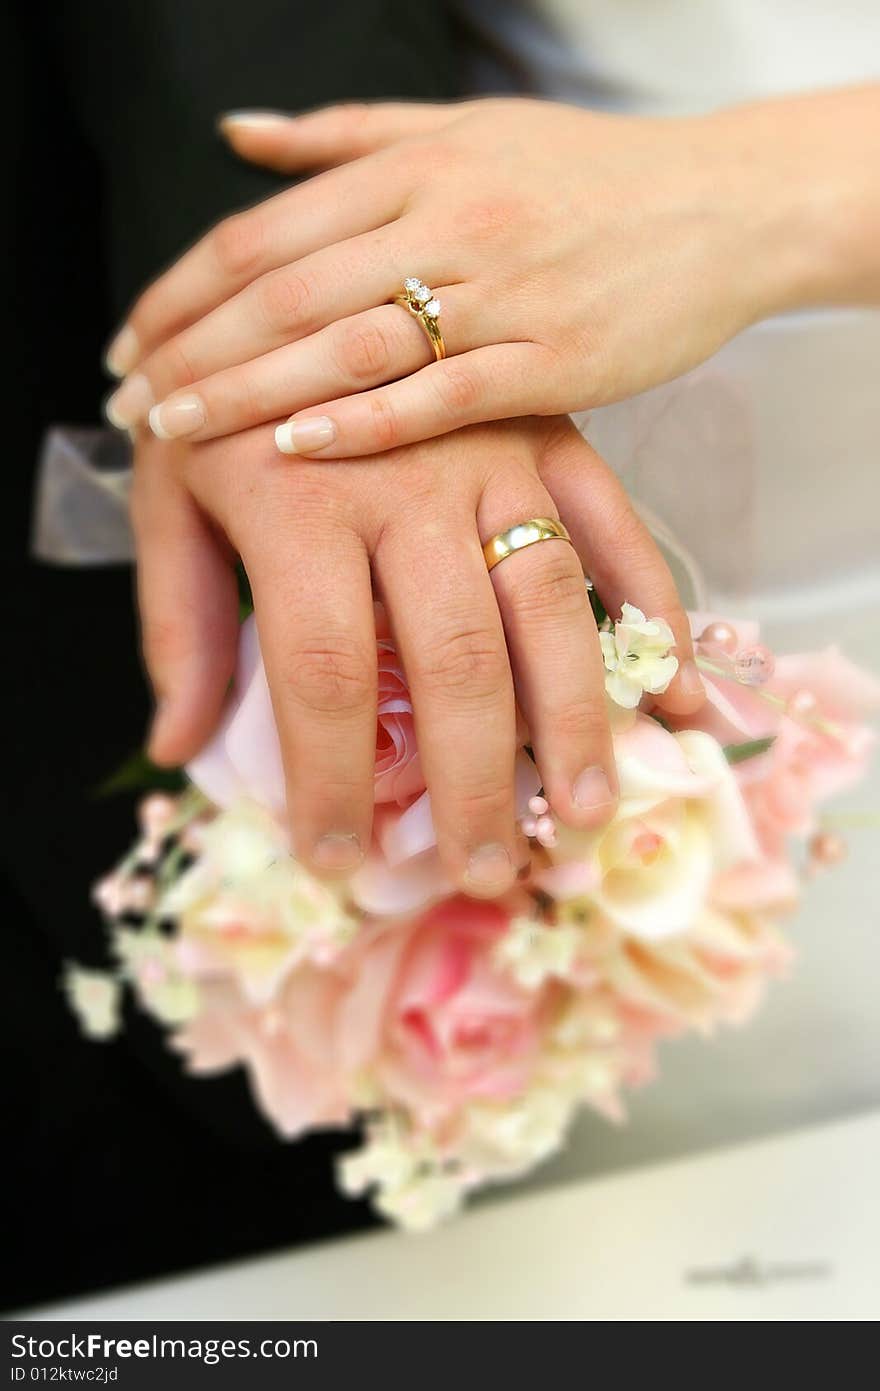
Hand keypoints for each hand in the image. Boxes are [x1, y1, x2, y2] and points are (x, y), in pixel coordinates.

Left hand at [105, 95, 807, 449]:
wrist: (722, 206)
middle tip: (132, 405)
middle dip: (193, 352)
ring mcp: (504, 291)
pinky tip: (301, 448)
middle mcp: (448, 220)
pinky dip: (369, 423)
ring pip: (351, 344)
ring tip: (181, 432)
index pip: (262, 232)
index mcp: (415, 163)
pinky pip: (446, 395)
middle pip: (286, 292)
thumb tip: (236, 134)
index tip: (129, 344)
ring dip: (252, 393)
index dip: (181, 293)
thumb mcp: (462, 126)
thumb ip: (344, 134)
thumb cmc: (584, 174)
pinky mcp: (557, 360)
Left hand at [131, 416, 703, 892]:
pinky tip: (673, 695)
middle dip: (471, 784)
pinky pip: (618, 531)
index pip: (324, 672)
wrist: (297, 266)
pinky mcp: (554, 437)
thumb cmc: (222, 399)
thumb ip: (176, 622)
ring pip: (550, 607)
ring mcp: (496, 456)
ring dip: (574, 722)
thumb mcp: (168, 494)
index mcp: (300, 501)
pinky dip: (654, 614)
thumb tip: (180, 747)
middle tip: (485, 871)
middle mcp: (410, 482)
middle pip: (455, 660)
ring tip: (579, 815)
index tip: (339, 856)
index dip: (332, 780)